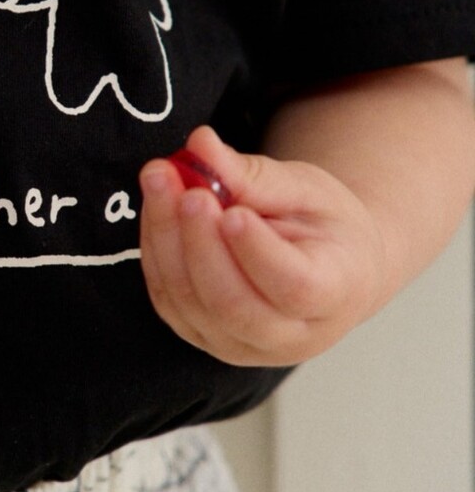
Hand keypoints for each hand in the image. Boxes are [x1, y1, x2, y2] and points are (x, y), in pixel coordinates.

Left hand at [139, 125, 387, 366]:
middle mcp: (289, 337)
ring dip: (166, 237)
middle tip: (183, 185)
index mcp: (335, 295)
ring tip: (161, 178)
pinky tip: (157, 204)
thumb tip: (200, 145)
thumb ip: (255, 174)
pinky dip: (156, 249)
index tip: (231, 209)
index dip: (256, 252)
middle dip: (198, 241)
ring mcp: (242, 346)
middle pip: (232, 303)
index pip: (293, 286)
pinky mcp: (203, 337)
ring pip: (191, 303)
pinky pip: (168, 299)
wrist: (326, 269)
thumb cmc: (325, 228)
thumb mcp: (307, 189)